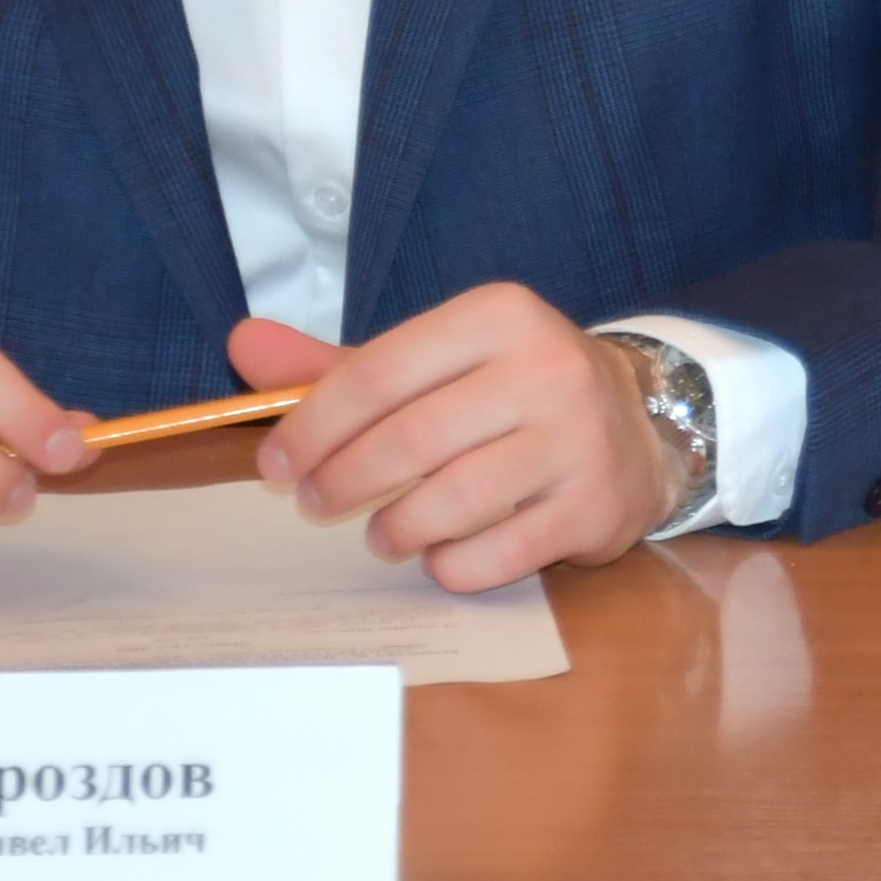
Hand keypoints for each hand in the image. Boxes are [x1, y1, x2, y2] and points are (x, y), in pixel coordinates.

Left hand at [239, 290, 683, 588]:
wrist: (639, 426)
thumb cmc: (510, 393)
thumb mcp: (436, 361)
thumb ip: (339, 363)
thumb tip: (242, 342)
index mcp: (498, 314)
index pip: (377, 374)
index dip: (311, 427)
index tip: (275, 464)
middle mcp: (547, 367)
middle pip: (407, 440)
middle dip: (341, 483)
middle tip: (316, 504)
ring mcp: (579, 439)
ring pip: (450, 502)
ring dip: (394, 530)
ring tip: (381, 534)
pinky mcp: (596, 506)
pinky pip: (496, 554)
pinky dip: (450, 566)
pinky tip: (439, 556)